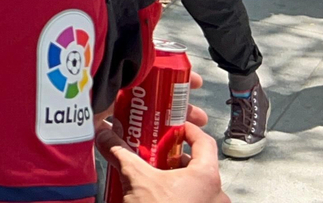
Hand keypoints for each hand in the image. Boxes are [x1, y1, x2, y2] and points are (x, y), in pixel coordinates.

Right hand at [98, 121, 228, 202]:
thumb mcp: (136, 179)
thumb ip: (121, 153)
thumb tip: (106, 136)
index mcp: (207, 176)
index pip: (204, 141)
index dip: (189, 130)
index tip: (175, 126)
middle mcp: (216, 194)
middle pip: (197, 165)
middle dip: (173, 159)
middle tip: (153, 155)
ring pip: (194, 187)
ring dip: (174, 180)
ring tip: (151, 180)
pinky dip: (176, 198)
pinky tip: (155, 200)